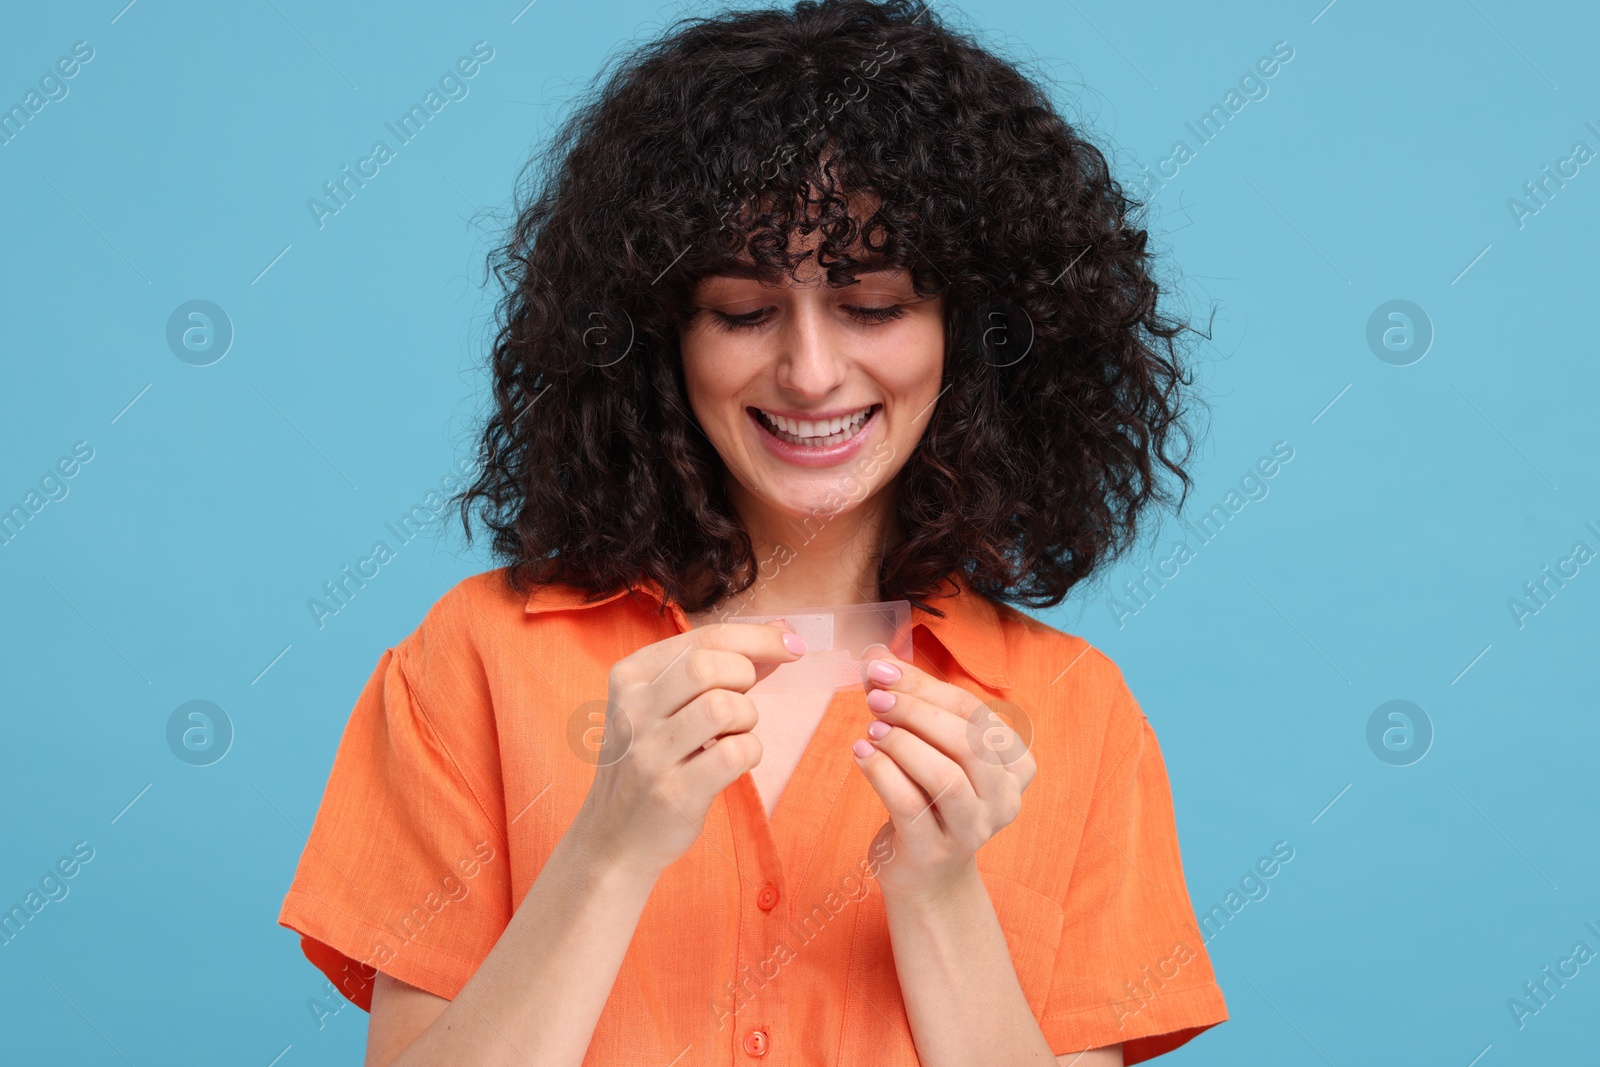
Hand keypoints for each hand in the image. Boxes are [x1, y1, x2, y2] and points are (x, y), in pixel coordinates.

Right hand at [573, 619, 805, 878]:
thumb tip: (781, 633)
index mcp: (630, 676)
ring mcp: (649, 753)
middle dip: (746, 678)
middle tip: (741, 703)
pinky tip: (734, 761)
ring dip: (747, 719)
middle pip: (710, 666)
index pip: (703, 638)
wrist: (614, 836)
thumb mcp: (665, 704)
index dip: (758, 637)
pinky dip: (750, 752)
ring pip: (723, 707)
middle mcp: (633, 709)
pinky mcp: (673, 792)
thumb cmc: (653, 759)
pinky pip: (734, 754)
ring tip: (733, 735)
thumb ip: (716, 666)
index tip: (792, 646)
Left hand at [849, 642, 1036, 903]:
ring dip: (902, 744)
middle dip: (915, 711)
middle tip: (874, 696)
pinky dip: (882, 773)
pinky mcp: (935, 851)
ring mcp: (974, 829)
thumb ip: (909, 698)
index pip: (973, 712)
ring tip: (871, 728)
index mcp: (1015, 764)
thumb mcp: (928, 744)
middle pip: (965, 741)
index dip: (925, 686)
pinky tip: (861, 753)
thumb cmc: (928, 795)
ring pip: (945, 776)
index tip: (881, 667)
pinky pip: (910, 805)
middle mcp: (1005, 798)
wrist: (925, 872)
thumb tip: (875, 654)